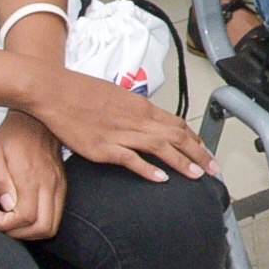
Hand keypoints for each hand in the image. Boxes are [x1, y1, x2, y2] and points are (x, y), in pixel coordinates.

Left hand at [0, 111, 68, 239]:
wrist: (37, 119)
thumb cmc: (13, 135)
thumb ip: (0, 182)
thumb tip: (7, 207)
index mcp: (31, 178)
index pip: (26, 217)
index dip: (4, 224)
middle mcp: (50, 185)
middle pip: (44, 228)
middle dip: (19, 234)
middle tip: (2, 223)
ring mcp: (59, 186)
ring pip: (53, 225)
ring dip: (31, 231)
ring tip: (12, 221)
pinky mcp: (62, 185)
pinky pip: (56, 214)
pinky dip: (40, 221)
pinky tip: (24, 212)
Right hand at [17, 66, 211, 185]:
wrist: (54, 90)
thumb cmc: (81, 92)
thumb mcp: (116, 97)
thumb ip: (133, 111)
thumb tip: (146, 121)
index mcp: (141, 106)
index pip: (176, 123)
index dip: (193, 138)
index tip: (204, 150)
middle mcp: (136, 119)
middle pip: (176, 136)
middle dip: (199, 154)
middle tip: (214, 169)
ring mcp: (120, 134)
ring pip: (160, 147)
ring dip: (182, 162)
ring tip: (198, 175)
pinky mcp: (102, 147)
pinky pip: (130, 159)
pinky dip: (148, 169)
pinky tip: (162, 178)